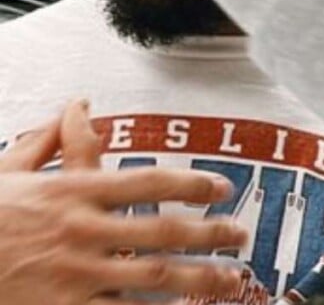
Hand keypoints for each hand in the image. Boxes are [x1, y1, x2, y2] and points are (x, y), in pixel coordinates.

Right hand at [0, 101, 247, 303]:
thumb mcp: (7, 173)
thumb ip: (48, 140)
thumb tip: (79, 104)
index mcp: (73, 192)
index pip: (148, 182)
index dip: (192, 185)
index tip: (222, 188)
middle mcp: (82, 230)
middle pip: (163, 230)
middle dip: (210, 233)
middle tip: (241, 235)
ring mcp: (74, 274)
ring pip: (152, 276)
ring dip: (199, 278)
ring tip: (230, 279)